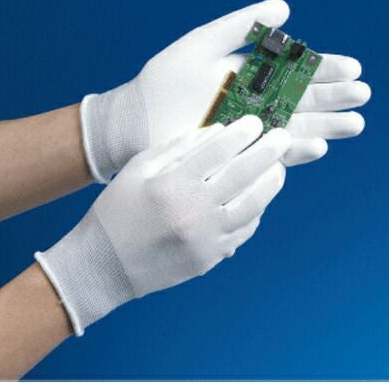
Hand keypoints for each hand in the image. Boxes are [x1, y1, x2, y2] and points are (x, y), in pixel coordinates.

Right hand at [36, 116, 289, 334]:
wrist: (104, 266)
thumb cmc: (117, 211)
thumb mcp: (138, 169)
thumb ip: (176, 148)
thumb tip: (216, 132)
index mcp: (171, 185)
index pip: (217, 151)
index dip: (241, 133)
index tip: (256, 121)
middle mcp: (193, 211)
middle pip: (242, 175)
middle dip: (268, 152)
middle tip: (283, 137)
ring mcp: (205, 238)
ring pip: (252, 206)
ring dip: (270, 183)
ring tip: (278, 168)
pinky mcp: (210, 258)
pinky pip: (243, 231)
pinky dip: (255, 211)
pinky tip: (258, 198)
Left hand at [81, 0, 370, 181]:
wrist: (139, 118)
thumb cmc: (166, 79)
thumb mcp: (203, 43)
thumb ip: (241, 26)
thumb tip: (285, 7)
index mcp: (251, 73)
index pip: (297, 70)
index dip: (325, 68)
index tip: (353, 68)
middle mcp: (256, 102)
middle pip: (304, 99)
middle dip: (335, 97)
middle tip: (363, 96)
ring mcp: (250, 129)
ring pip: (296, 127)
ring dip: (326, 126)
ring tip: (356, 124)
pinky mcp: (241, 152)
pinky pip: (274, 153)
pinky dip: (296, 152)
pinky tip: (319, 147)